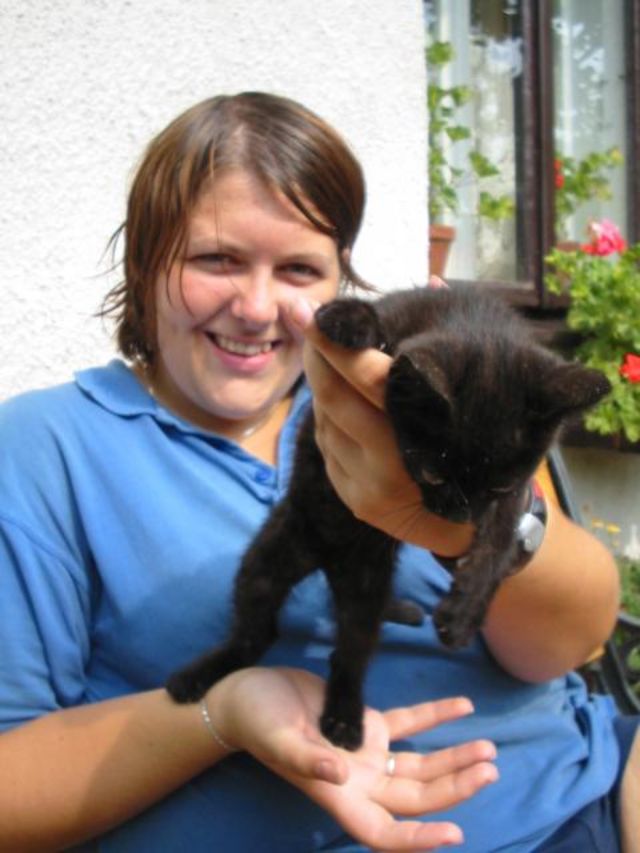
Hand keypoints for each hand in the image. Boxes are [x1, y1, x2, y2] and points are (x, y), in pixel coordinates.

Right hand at [208, 667, 497, 851]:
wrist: (248, 693)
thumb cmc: (256, 719)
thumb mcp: (276, 738)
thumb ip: (304, 759)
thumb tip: (339, 775)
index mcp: (337, 794)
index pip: (383, 832)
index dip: (417, 840)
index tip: (454, 833)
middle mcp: (359, 781)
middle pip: (416, 796)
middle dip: (454, 787)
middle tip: (489, 769)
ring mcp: (367, 753)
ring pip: (420, 764)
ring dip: (454, 758)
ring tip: (488, 748)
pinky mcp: (368, 723)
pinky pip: (410, 724)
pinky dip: (436, 717)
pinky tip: (464, 706)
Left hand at [284, 294, 471, 556]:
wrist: (468, 524)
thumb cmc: (474, 446)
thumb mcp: (470, 396)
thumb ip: (442, 342)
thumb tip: (435, 281)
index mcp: (426, 433)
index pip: (370, 380)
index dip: (336, 343)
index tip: (311, 312)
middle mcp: (392, 463)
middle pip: (335, 396)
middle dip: (317, 354)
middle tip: (307, 319)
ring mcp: (367, 486)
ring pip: (325, 419)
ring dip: (322, 385)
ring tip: (327, 356)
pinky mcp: (354, 501)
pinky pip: (327, 445)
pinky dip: (329, 418)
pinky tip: (339, 402)